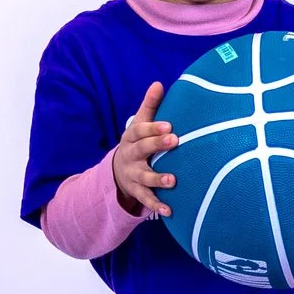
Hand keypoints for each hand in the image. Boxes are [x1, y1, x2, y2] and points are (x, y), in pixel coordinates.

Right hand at [115, 83, 177, 217]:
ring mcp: (133, 175)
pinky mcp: (137, 192)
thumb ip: (150, 106)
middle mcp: (130, 156)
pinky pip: (146, 200)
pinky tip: (169, 210)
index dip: (153, 128)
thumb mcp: (140, 124)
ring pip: (144, 177)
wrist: (119, 169)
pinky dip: (157, 206)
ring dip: (158, 179)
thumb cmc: (137, 142)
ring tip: (173, 180)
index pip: (140, 130)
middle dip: (157, 145)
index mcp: (132, 137)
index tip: (169, 125)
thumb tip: (158, 83)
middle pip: (141, 150)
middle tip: (175, 140)